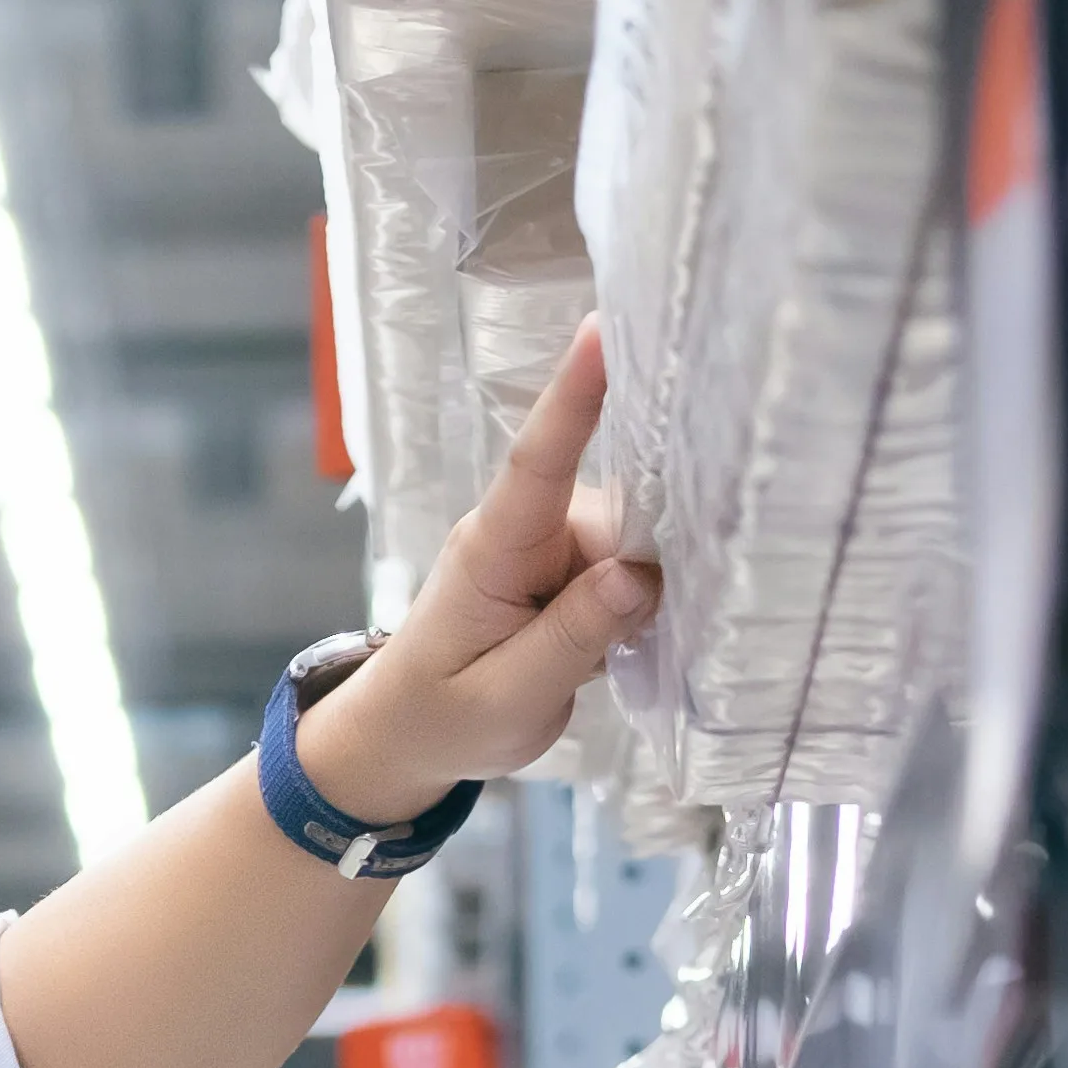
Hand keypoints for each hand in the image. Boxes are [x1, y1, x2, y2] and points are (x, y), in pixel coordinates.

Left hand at [300, 317, 660, 825]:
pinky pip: (624, 569)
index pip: (537, 461)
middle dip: (653, 557)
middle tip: (660, 623)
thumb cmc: (445, 718)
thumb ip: (573, 638)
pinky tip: (641, 636)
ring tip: (627, 651)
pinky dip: (640, 600)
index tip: (602, 330)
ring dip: (647, 590)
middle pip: (616, 514)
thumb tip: (638, 576)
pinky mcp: (567, 571)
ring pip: (631, 546)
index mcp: (494, 550)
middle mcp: (525, 531)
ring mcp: (548, 547)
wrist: (408, 737)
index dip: (574, 396)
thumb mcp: (509, 697)